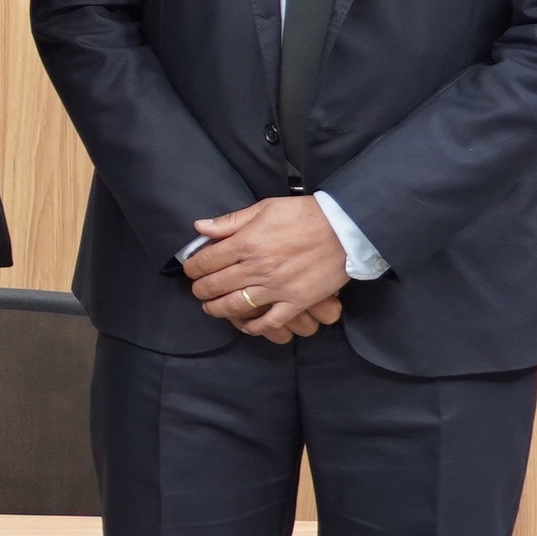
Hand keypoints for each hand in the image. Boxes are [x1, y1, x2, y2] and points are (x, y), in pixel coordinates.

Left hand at [186, 196, 352, 342]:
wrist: (346, 229)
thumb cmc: (305, 215)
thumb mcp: (264, 208)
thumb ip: (230, 221)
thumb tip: (200, 227)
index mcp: (246, 243)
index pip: (205, 261)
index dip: (192, 267)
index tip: (191, 269)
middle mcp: (256, 268)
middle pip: (214, 285)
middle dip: (200, 289)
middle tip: (198, 289)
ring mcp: (276, 288)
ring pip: (235, 306)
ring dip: (217, 309)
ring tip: (211, 307)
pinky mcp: (296, 302)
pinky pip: (269, 321)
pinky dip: (253, 327)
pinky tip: (244, 324)